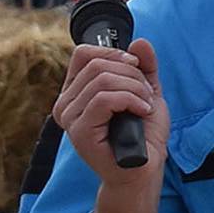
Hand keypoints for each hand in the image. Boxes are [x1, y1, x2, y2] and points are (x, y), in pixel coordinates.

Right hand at [53, 34, 170, 186]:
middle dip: (131, 74)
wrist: (145, 170)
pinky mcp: (80, 132)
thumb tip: (139, 42)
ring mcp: (70, 119)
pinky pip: (104, 100)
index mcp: (76, 92)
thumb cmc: (143, 135)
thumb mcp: (145, 92)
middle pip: (97, 64)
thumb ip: (143, 67)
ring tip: (146, 105)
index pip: (83, 54)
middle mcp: (66, 104)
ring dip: (134, 88)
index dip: (113, 53)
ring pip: (102, 80)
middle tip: (146, 94)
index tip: (135, 67)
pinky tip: (142, 111)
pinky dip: (130, 100)